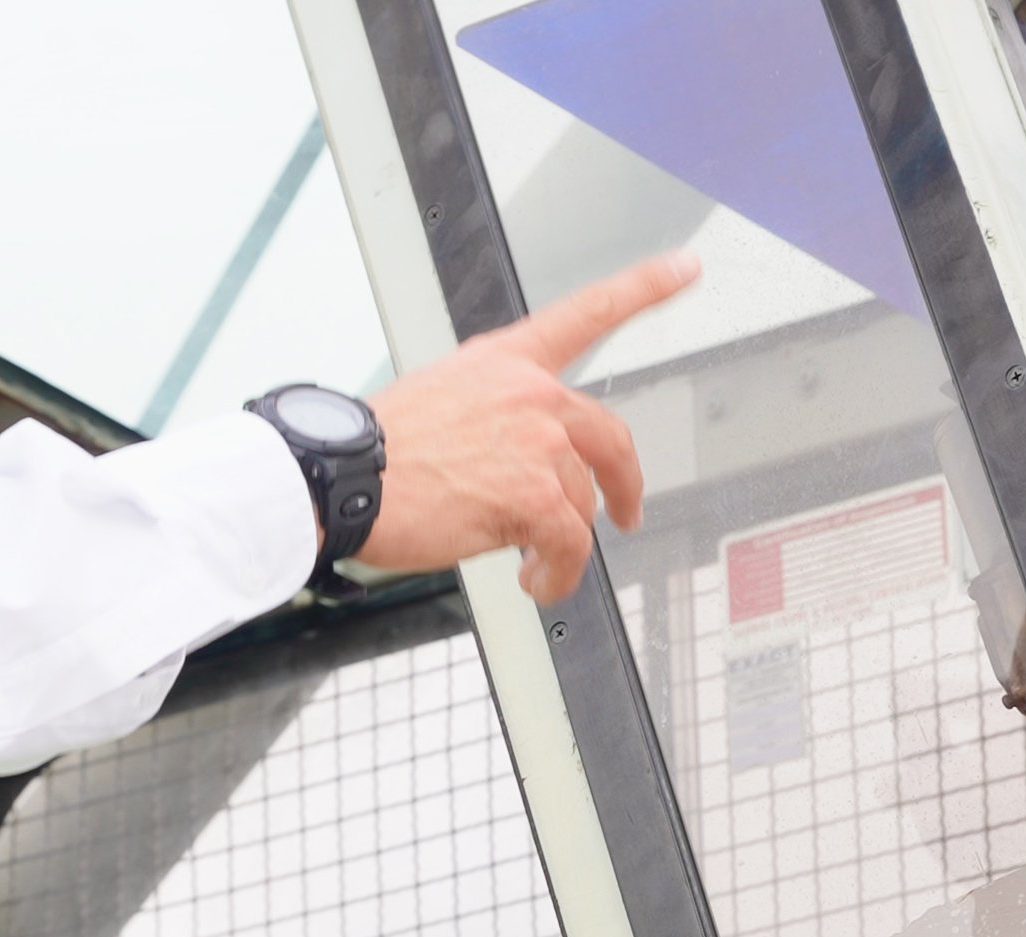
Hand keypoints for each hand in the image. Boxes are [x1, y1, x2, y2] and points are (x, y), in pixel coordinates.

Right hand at [358, 251, 701, 602]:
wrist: (342, 478)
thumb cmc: (374, 452)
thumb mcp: (436, 400)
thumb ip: (490, 414)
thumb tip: (507, 458)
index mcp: (507, 362)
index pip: (587, 312)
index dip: (643, 286)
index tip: (683, 268)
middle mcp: (531, 393)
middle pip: (609, 438)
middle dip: (623, 483)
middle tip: (624, 509)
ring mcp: (537, 444)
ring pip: (580, 504)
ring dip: (559, 545)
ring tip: (532, 565)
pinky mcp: (533, 496)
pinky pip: (568, 546)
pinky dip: (556, 573)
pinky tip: (535, 579)